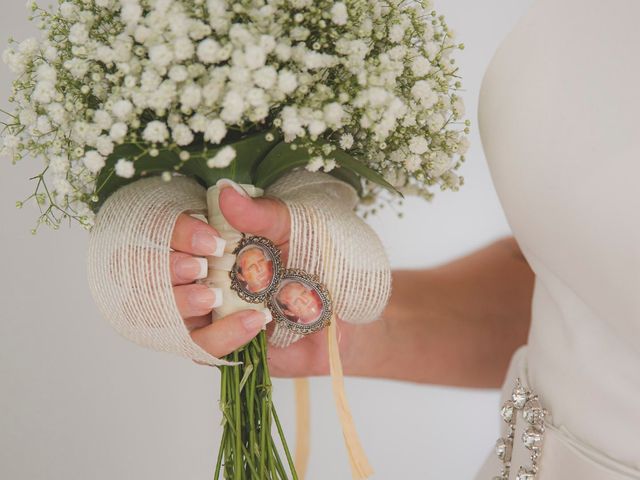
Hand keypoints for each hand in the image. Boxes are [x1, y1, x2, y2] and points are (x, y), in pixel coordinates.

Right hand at [170, 184, 355, 375]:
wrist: (345, 310)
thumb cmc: (317, 260)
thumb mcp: (294, 228)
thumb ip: (261, 213)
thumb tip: (226, 192)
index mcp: (213, 240)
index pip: (175, 233)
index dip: (180, 234)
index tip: (206, 238)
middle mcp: (203, 273)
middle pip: (162, 272)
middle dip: (172, 269)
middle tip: (195, 266)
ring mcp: (209, 311)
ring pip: (173, 312)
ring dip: (185, 303)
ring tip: (209, 296)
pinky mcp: (222, 343)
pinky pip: (205, 346)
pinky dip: (224, 335)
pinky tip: (254, 320)